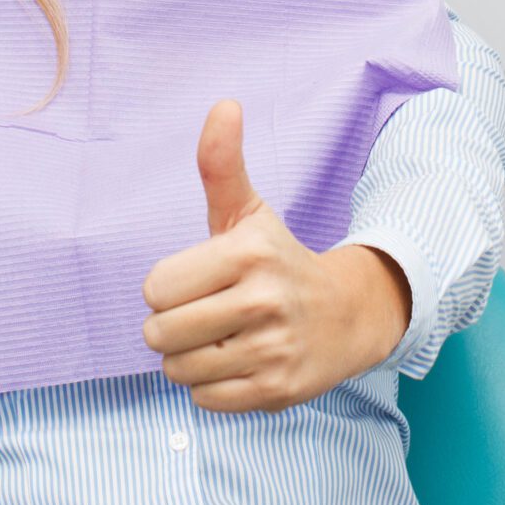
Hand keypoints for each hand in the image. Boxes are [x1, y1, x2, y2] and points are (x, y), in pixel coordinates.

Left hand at [140, 100, 412, 412]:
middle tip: (204, 315)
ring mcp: (273, 349)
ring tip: (220, 340)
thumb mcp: (250, 211)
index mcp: (248, 252)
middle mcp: (263, 300)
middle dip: (171, 327)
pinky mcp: (278, 390)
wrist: (348, 315)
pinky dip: (210, 387)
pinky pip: (205, 400)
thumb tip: (224, 104)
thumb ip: (222, 164)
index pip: (155, 288)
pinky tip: (237, 364)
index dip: (167, 288)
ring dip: (188, 359)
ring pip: (179, 370)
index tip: (196, 282)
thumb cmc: (279, 260)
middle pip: (161, 333)